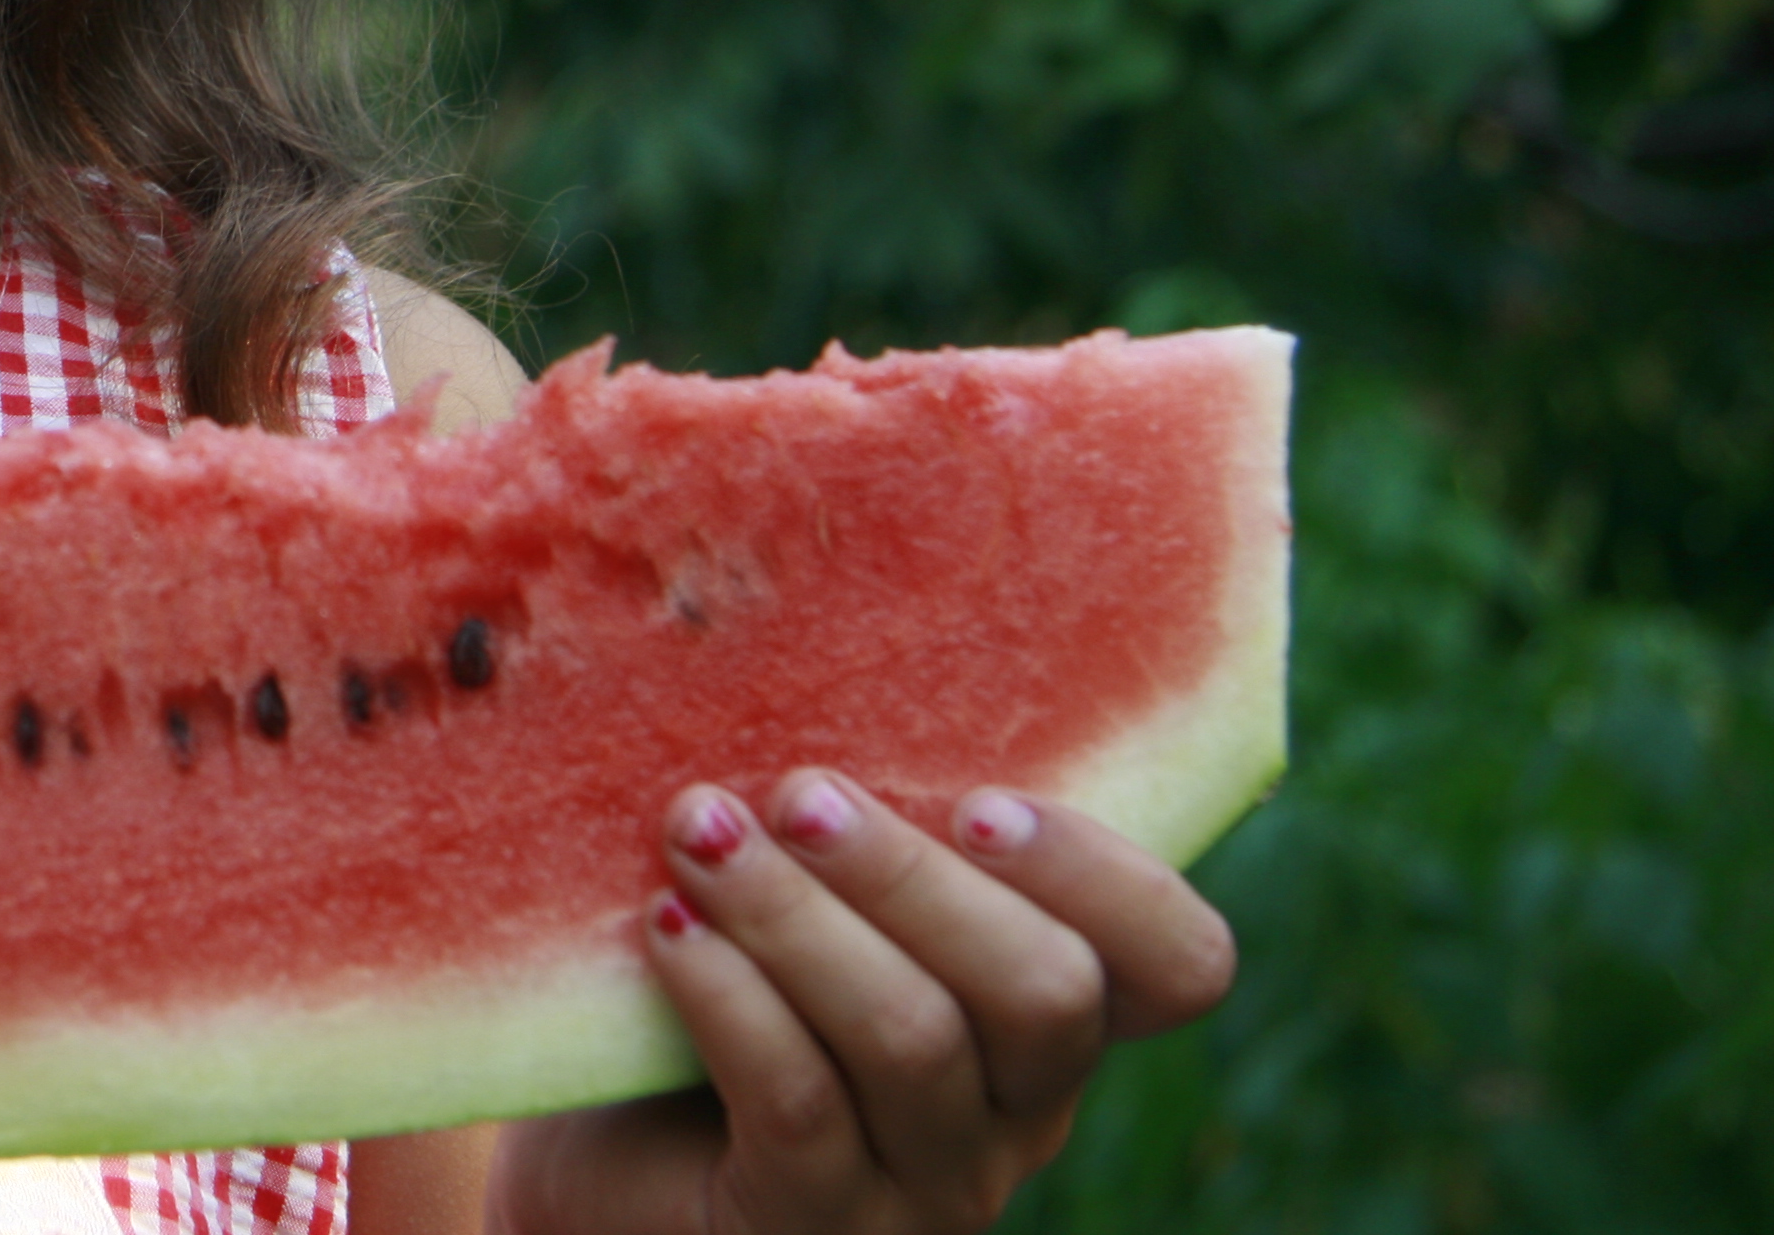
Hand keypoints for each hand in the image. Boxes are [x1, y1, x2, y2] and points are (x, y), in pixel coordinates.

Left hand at [489, 774, 1236, 1234]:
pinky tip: (666, 929)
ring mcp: (923, 1186)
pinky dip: (733, 1001)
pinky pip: (801, 1109)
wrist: (596, 1155)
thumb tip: (803, 600)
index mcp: (1045, 1011)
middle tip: (801, 792)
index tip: (987, 795)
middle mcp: (1015, 1112)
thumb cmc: (713, 979)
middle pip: (1043, 995)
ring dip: (798, 918)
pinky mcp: (810, 1227)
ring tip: (698, 833)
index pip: (1177, 964)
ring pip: (913, 1042)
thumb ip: (854, 798)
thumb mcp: (806, 881)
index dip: (1110, 878)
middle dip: (918, 878)